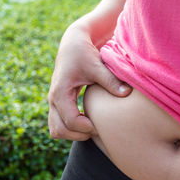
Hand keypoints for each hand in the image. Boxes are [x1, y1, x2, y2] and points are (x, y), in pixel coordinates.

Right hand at [47, 23, 131, 140]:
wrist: (73, 45)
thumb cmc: (84, 53)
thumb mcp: (98, 65)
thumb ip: (111, 80)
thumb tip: (126, 93)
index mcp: (61, 91)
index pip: (71, 121)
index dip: (87, 128)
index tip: (101, 126)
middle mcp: (53, 99)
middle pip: (59, 130)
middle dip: (79, 135)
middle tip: (98, 129)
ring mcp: (53, 103)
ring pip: (55, 130)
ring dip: (72, 134)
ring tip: (92, 127)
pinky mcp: (57, 104)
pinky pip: (58, 125)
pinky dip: (70, 129)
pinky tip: (88, 121)